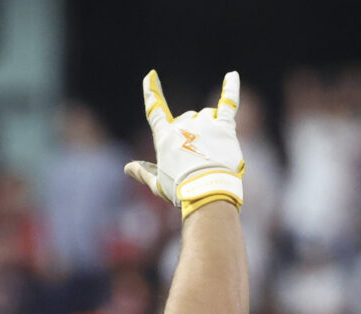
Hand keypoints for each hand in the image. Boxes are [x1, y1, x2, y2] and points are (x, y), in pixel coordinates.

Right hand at [127, 71, 244, 215]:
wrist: (207, 191)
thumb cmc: (180, 190)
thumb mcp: (158, 184)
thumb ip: (143, 172)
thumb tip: (127, 168)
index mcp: (164, 137)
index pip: (155, 110)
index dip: (151, 92)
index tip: (151, 76)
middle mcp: (183, 124)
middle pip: (187, 119)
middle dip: (192, 135)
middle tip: (198, 162)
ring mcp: (205, 123)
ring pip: (207, 116)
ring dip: (210, 129)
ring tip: (213, 154)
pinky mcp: (224, 126)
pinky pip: (228, 102)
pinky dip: (231, 88)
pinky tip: (232, 76)